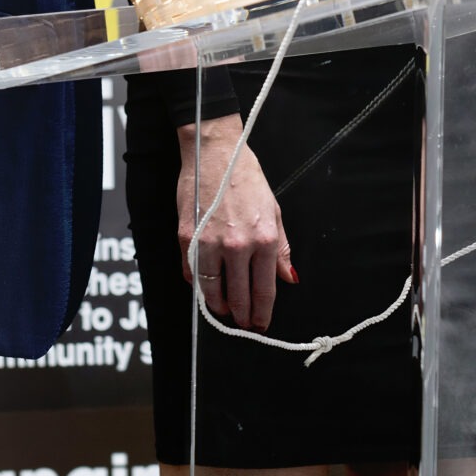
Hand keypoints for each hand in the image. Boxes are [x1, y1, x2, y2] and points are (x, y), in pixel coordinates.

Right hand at [174, 114, 290, 330]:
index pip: (264, 289)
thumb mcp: (274, 211)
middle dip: (242, 315)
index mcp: (263, 238)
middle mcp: (237, 245)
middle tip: (243, 323)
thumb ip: (281, 248)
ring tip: (224, 310)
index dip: (262, 312)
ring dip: (218, 305)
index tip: (261, 323)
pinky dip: (198, 284)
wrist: (215, 152)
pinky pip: (192, 272)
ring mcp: (209, 242)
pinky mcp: (186, 237)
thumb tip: (288, 277)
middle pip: (238, 296)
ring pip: (211, 290)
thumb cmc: (246, 177)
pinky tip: (205, 287)